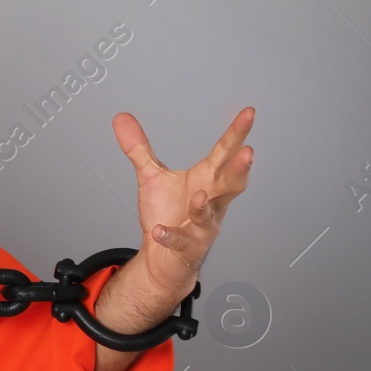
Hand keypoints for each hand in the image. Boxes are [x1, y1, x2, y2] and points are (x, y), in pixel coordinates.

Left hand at [111, 106, 254, 310]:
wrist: (163, 257)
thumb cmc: (166, 214)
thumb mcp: (151, 177)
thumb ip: (139, 148)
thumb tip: (122, 118)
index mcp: (206, 180)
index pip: (224, 154)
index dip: (237, 134)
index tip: (249, 113)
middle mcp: (211, 202)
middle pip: (230, 184)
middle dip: (239, 169)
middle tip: (248, 152)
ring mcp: (201, 227)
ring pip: (209, 216)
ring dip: (205, 206)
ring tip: (199, 194)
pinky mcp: (187, 248)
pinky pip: (180, 242)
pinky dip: (171, 236)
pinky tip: (160, 231)